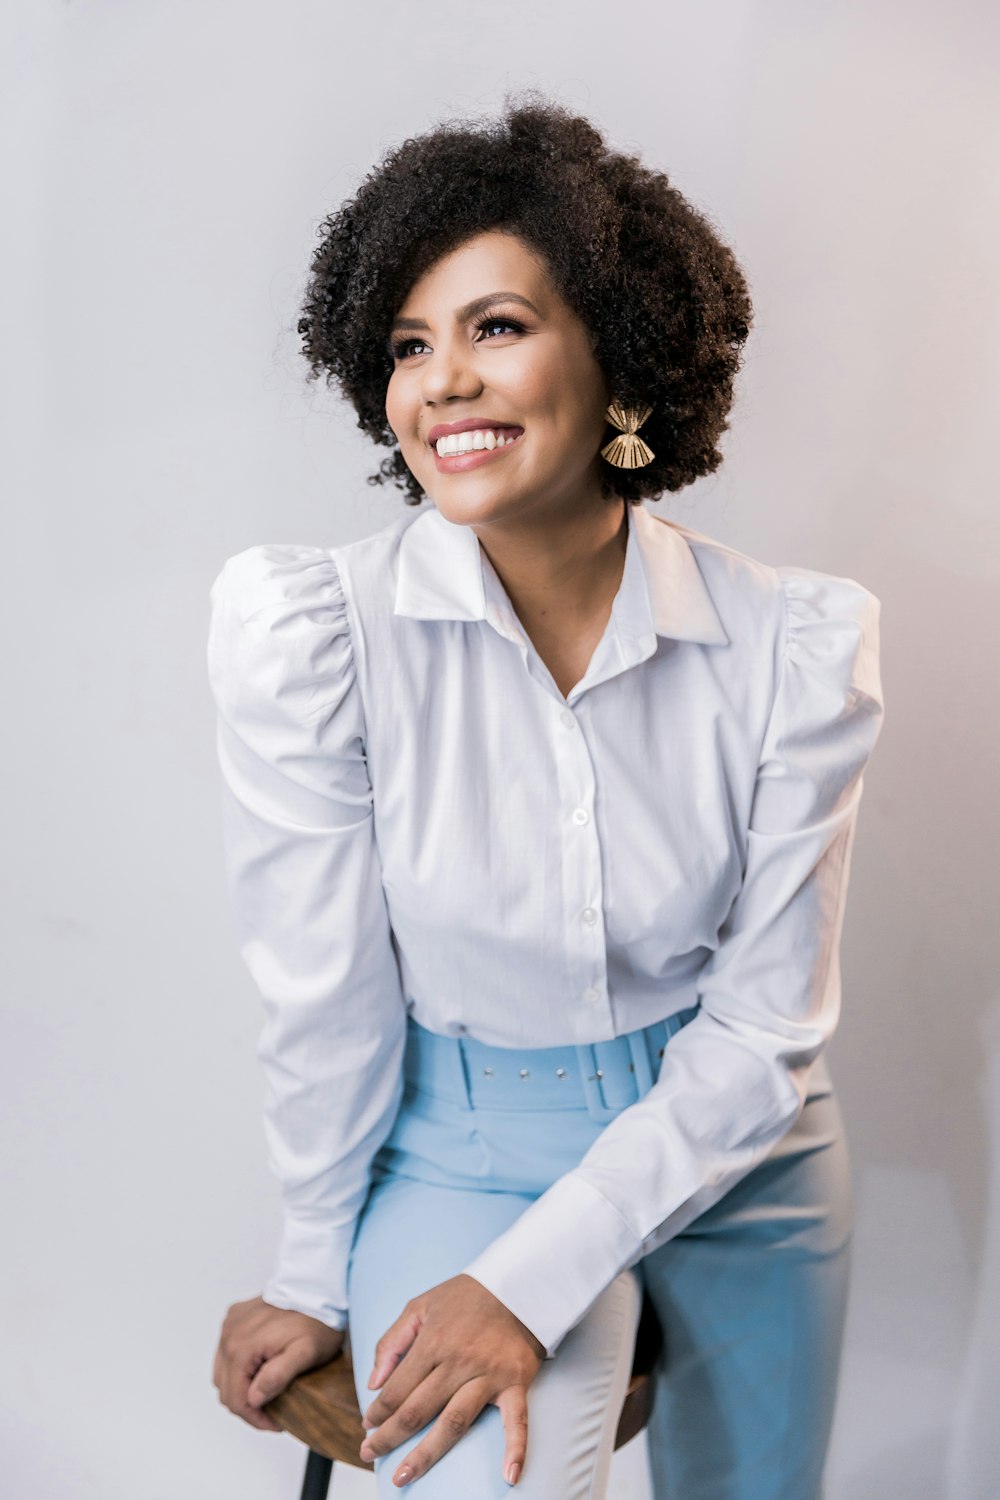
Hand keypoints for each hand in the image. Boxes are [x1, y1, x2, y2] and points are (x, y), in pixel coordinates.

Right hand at [212, 1294, 344, 1430]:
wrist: (318, 1287)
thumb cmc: (316, 1321)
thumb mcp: (306, 1353)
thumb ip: (277, 1376)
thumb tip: (253, 1398)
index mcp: (242, 1347)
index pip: (236, 1399)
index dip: (254, 1418)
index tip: (276, 1423)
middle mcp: (229, 1335)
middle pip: (226, 1389)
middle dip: (248, 1405)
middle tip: (273, 1411)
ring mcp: (230, 1324)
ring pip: (223, 1372)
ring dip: (241, 1387)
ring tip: (267, 1392)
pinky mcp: (234, 1317)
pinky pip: (227, 1352)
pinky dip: (239, 1366)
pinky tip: (260, 1368)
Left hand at [358, 1274, 544, 1486]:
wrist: (518, 1282)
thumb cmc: (466, 1296)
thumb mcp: (421, 1305)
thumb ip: (392, 1341)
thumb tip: (373, 1383)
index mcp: (433, 1342)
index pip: (396, 1388)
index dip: (377, 1411)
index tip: (367, 1425)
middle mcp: (458, 1361)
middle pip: (417, 1410)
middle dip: (388, 1437)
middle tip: (370, 1454)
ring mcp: (489, 1374)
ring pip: (453, 1423)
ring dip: (426, 1455)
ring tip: (403, 1477)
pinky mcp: (516, 1381)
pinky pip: (517, 1420)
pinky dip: (516, 1448)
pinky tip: (509, 1476)